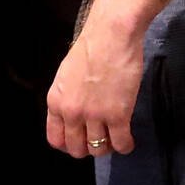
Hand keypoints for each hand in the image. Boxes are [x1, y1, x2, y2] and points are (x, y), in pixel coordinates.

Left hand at [45, 8, 143, 158]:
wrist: (111, 34)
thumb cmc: (91, 47)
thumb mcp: (67, 75)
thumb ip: (68, 98)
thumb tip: (75, 116)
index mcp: (56, 101)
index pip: (56, 139)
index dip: (69, 144)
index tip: (80, 141)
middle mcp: (72, 112)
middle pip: (77, 149)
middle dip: (89, 147)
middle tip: (100, 138)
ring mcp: (94, 116)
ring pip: (99, 150)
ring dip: (108, 146)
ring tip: (115, 136)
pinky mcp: (117, 115)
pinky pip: (121, 145)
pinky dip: (125, 145)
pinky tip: (128, 138)